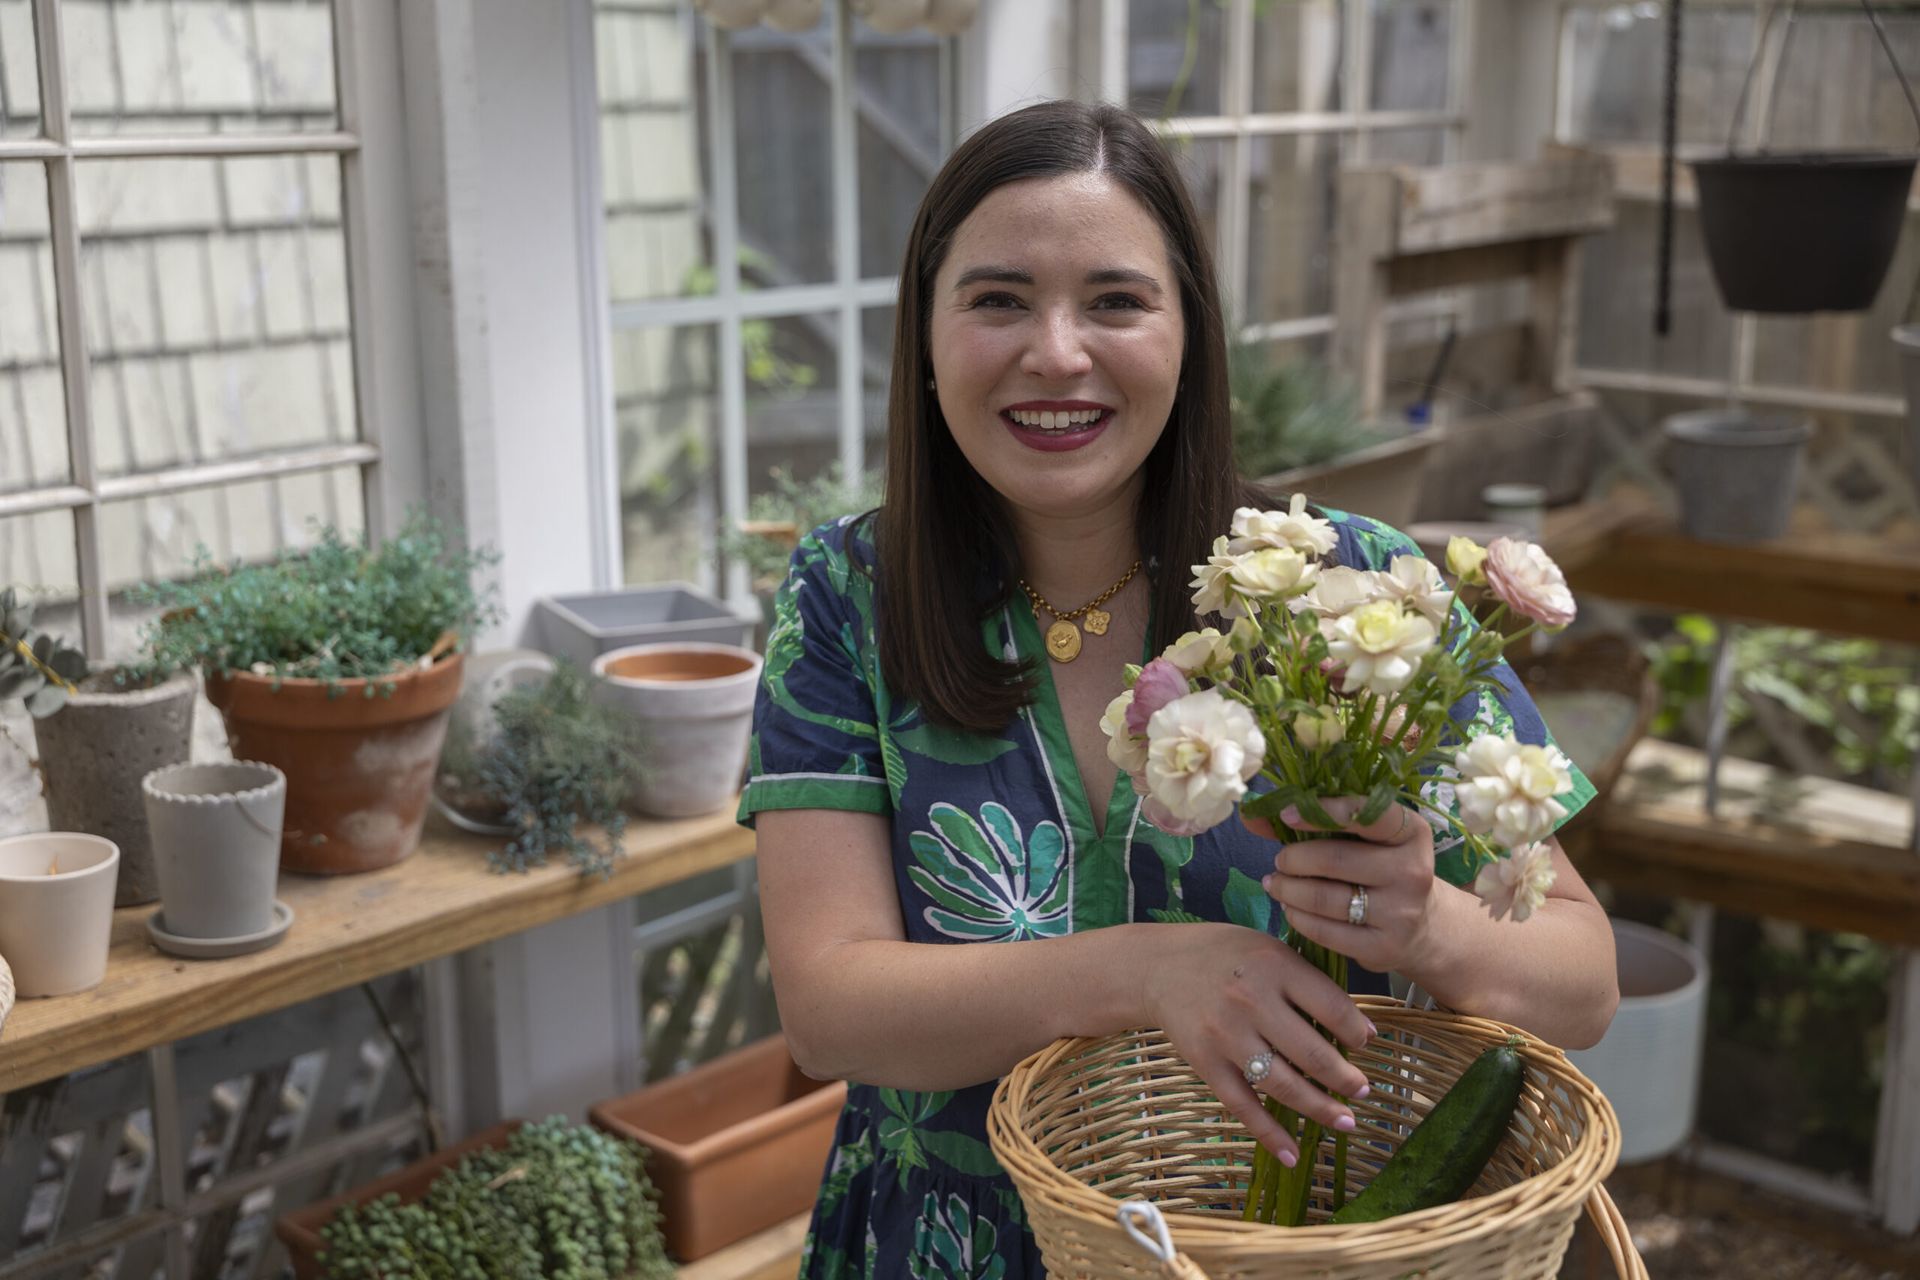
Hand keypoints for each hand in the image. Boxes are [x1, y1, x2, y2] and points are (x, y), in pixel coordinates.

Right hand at [1140, 922, 1374, 1165]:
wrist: (1159, 967)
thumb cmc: (1225, 956)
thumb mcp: (1270, 950)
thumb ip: (1310, 981)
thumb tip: (1361, 1029)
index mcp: (1274, 966)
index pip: (1331, 1006)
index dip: (1356, 1031)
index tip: (1366, 1044)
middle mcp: (1252, 1002)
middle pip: (1311, 1052)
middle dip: (1346, 1079)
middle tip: (1364, 1091)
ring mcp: (1227, 1035)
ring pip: (1283, 1084)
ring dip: (1319, 1108)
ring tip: (1346, 1121)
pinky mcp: (1206, 1062)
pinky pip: (1243, 1105)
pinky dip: (1269, 1133)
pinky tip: (1293, 1154)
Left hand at [1248, 797, 1442, 977]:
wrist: (1421, 927)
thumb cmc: (1379, 869)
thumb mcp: (1363, 839)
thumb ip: (1314, 821)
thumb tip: (1252, 816)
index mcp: (1411, 832)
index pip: (1367, 815)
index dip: (1322, 812)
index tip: (1286, 815)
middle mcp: (1413, 870)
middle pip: (1335, 859)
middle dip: (1294, 859)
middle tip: (1279, 861)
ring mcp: (1401, 912)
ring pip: (1324, 898)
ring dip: (1288, 889)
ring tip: (1276, 884)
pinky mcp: (1383, 946)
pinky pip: (1324, 931)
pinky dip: (1297, 917)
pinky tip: (1290, 908)